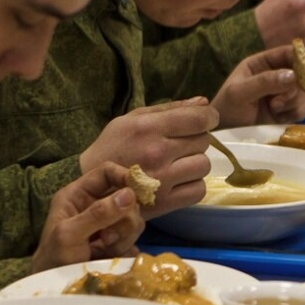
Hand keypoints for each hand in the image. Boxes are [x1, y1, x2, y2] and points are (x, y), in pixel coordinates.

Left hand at [32, 162, 144, 274]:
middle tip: (107, 236)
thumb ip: (98, 213)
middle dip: (123, 219)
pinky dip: (125, 249)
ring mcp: (109, 225)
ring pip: (134, 221)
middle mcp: (96, 206)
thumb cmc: (54, 258)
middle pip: (128, 198)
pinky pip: (135, 240)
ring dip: (123, 237)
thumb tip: (129, 194)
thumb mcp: (70, 234)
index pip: (107, 172)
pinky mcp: (118, 243)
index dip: (125, 176)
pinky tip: (109, 257)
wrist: (56, 289)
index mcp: (78, 195)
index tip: (137, 192)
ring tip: (104, 250)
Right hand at [79, 98, 218, 217]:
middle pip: (203, 141)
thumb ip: (170, 109)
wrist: (94, 187)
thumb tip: (204, 103)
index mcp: (148, 128)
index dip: (209, 118)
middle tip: (180, 145)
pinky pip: (199, 190)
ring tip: (178, 163)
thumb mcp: (133, 119)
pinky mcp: (167, 202)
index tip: (207, 120)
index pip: (198, 120)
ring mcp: (163, 179)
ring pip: (203, 165)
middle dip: (195, 140)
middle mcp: (158, 153)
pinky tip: (179, 181)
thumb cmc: (113, 147)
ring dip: (195, 163)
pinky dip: (193, 185)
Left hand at [211, 45, 304, 127]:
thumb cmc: (228, 107)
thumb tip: (293, 75)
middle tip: (279, 101)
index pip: (287, 53)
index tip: (303, 71)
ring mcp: (284, 94)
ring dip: (293, 103)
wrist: (226, 131)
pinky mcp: (289, 110)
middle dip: (294, 89)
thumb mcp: (240, 92)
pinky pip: (303, 109)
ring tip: (275, 110)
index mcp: (262, 63)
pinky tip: (279, 118)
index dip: (299, 58)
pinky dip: (295, 114)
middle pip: (301, 75)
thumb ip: (264, 82)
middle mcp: (277, 75)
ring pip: (304, 93)